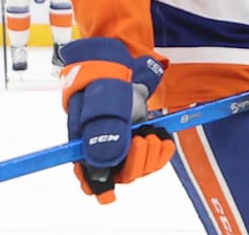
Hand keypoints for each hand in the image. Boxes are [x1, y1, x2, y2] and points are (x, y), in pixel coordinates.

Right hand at [59, 38, 172, 204]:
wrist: (122, 59)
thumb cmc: (106, 78)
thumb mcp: (103, 102)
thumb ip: (103, 132)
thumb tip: (105, 163)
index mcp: (85, 142)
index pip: (89, 176)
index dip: (99, 185)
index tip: (110, 190)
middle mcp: (105, 146)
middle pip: (119, 175)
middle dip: (135, 163)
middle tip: (142, 139)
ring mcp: (125, 142)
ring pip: (139, 168)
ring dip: (150, 156)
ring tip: (150, 133)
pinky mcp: (142, 136)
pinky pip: (154, 158)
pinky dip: (161, 151)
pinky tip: (162, 137)